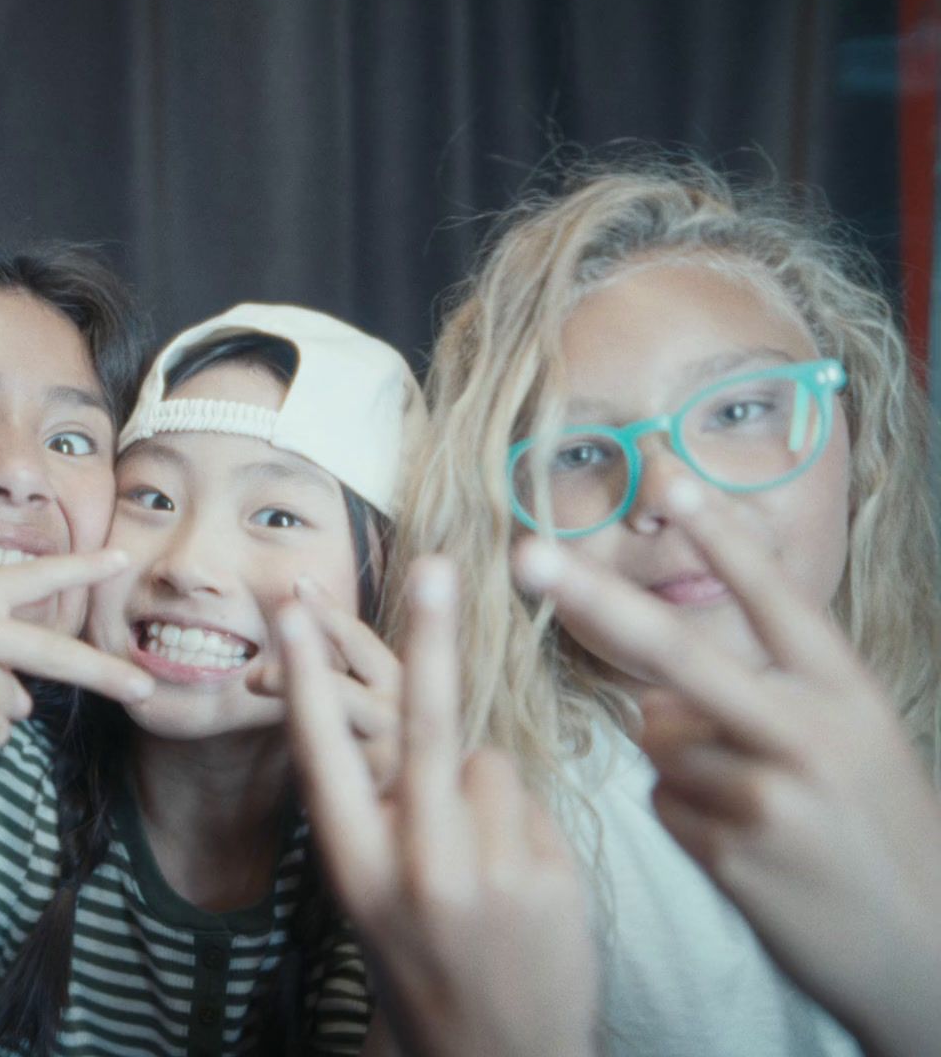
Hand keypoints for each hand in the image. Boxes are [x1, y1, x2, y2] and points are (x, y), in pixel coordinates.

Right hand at [282, 558, 597, 1056]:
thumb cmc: (422, 956)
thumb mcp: (372, 895)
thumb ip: (378, 813)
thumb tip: (407, 712)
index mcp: (356, 869)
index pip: (323, 757)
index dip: (304, 677)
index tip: (289, 612)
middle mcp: (417, 869)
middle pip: (427, 730)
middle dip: (428, 641)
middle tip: (433, 567)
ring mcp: (490, 874)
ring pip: (486, 761)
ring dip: (480, 787)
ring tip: (480, 858)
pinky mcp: (549, 877)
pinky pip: (527, 798)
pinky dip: (519, 820)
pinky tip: (519, 880)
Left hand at [513, 478, 940, 1056]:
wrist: (930, 948)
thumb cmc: (875, 825)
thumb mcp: (853, 739)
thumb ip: (766, 698)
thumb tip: (660, 695)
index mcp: (845, 691)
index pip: (772, 597)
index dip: (720, 537)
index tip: (670, 478)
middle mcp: (807, 731)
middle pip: (675, 650)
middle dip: (592, 596)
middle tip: (526, 556)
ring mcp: (766, 792)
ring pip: (660, 740)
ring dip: (684, 763)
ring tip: (763, 806)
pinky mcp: (732, 851)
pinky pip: (664, 801)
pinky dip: (688, 814)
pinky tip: (750, 848)